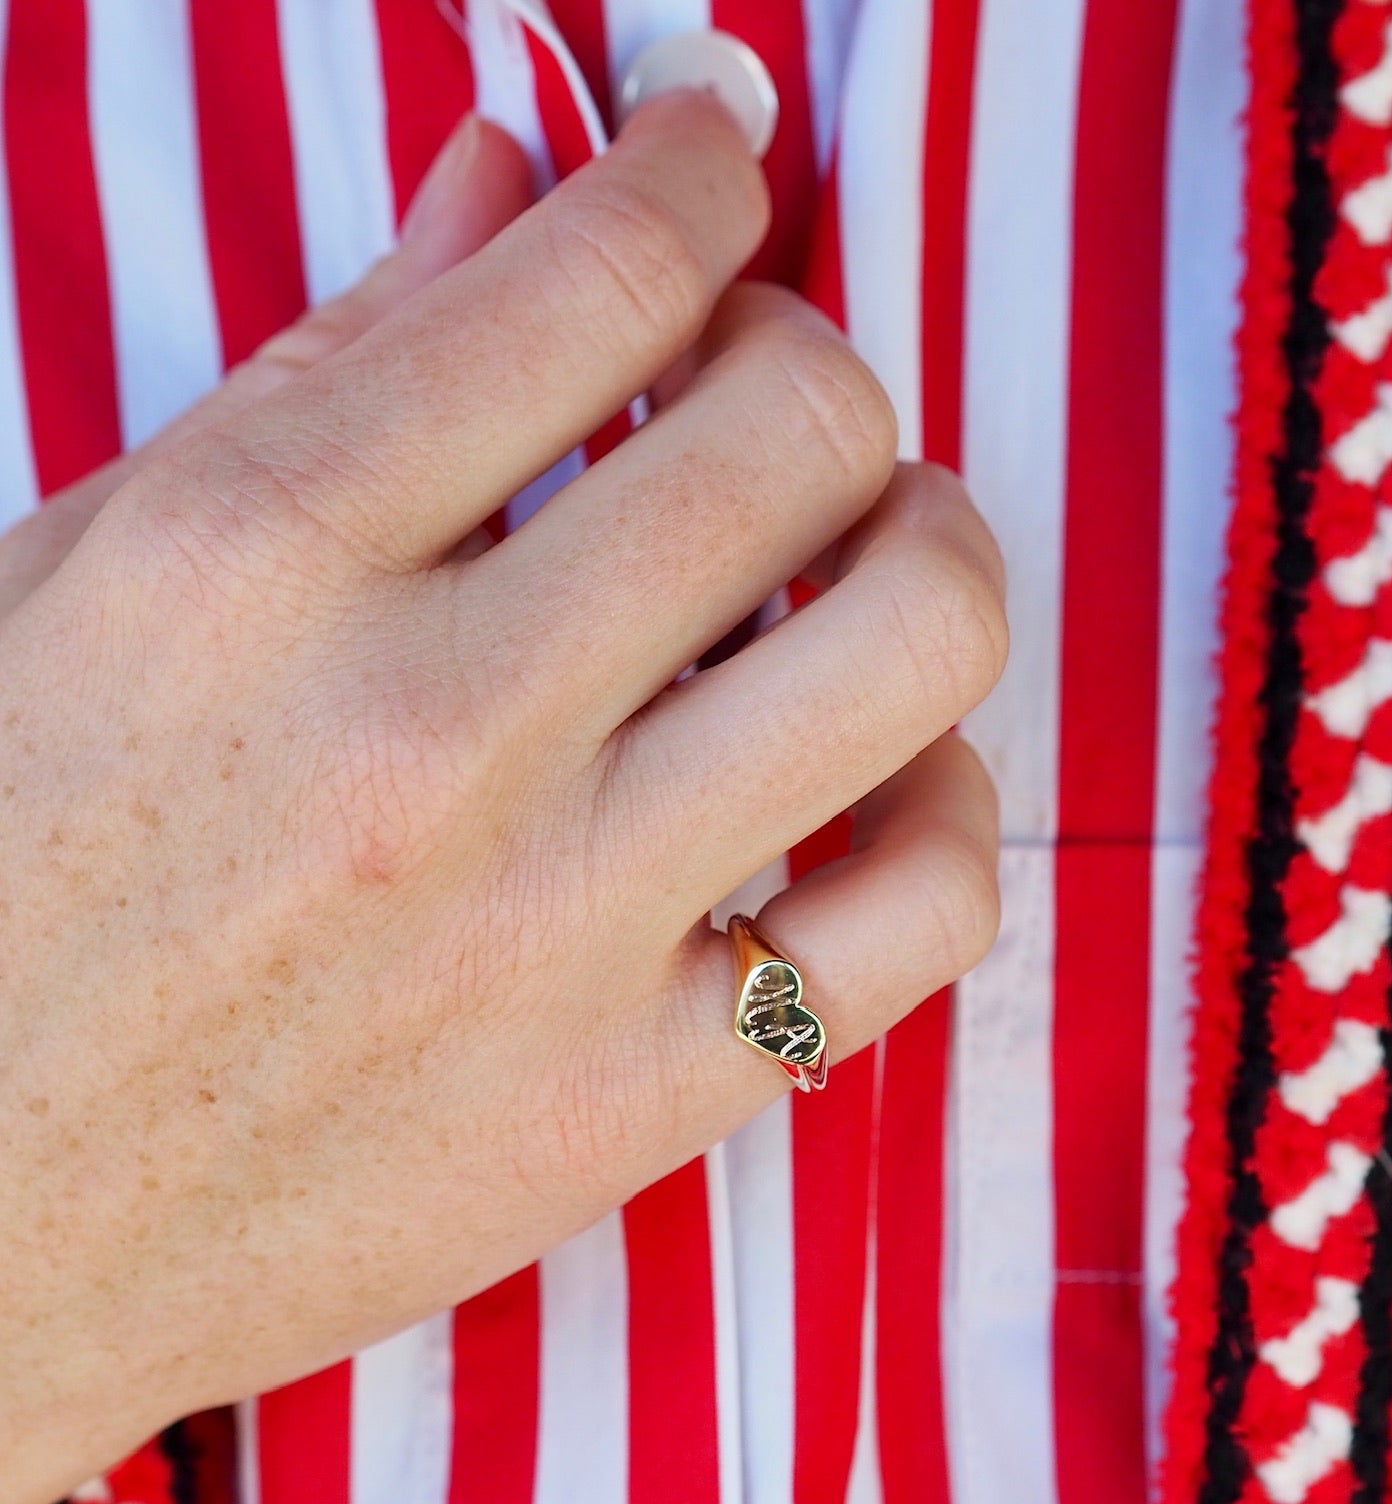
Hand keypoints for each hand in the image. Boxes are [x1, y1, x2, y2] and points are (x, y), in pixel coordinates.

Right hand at [0, 95, 1004, 1503]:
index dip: (704, 167)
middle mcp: (430, 733)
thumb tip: (516, 183)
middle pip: (799, 430)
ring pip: (913, 643)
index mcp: (255, 562)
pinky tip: (884, 785)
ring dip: (933, 550)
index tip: (723, 153)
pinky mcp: (626, 1104)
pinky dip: (948, 815)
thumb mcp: (86, 587)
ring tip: (872, 562)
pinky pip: (918, 920)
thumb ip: (322, 374)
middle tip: (769, 394)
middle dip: (817, 358)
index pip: (593, 270)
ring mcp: (550, 933)